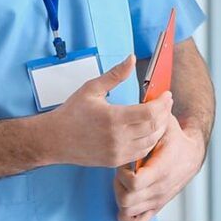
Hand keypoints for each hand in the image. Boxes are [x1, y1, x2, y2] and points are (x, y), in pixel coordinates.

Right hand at [44, 57, 171, 168]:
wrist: (54, 139)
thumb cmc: (71, 114)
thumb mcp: (91, 88)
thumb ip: (115, 74)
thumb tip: (132, 59)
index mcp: (113, 118)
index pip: (149, 112)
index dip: (162, 103)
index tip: (167, 95)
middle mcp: (117, 137)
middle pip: (154, 127)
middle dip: (165, 113)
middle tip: (167, 103)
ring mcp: (117, 152)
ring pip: (151, 142)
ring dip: (160, 128)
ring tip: (160, 116)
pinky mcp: (115, 162)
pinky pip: (141, 153)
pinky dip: (150, 142)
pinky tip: (149, 131)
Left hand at [114, 116, 200, 220]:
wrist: (190, 155)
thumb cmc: (174, 137)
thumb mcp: (166, 123)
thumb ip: (157, 113)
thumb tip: (155, 94)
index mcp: (162, 169)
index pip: (134, 183)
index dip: (122, 175)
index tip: (123, 163)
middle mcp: (161, 188)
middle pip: (127, 200)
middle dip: (118, 186)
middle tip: (120, 172)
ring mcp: (158, 200)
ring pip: (128, 211)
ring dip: (120, 197)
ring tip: (123, 182)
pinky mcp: (156, 208)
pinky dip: (126, 215)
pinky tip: (125, 199)